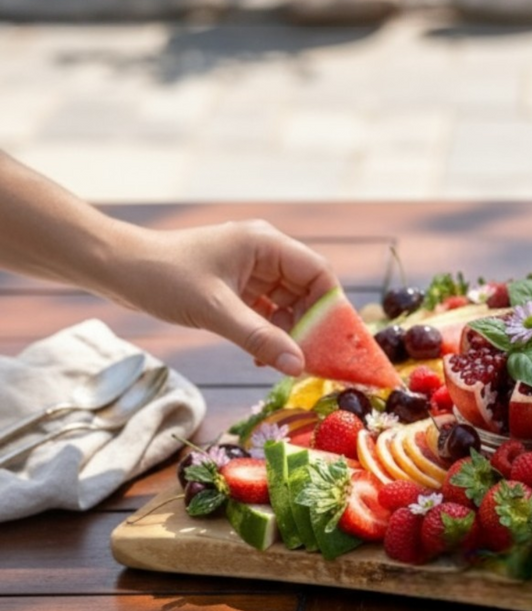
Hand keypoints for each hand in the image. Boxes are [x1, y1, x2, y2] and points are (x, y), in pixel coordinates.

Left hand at [117, 219, 337, 375]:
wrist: (118, 269)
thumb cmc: (164, 277)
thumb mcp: (215, 311)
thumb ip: (259, 338)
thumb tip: (298, 366)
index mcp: (266, 244)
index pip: (319, 273)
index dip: (331, 308)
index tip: (334, 342)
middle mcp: (264, 254)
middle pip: (308, 292)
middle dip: (312, 326)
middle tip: (312, 361)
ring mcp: (251, 271)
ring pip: (289, 305)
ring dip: (290, 334)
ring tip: (285, 363)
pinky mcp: (237, 288)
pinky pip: (267, 312)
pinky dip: (269, 334)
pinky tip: (263, 356)